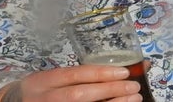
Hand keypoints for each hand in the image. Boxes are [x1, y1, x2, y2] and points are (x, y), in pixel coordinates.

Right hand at [0, 65, 142, 101]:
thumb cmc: (39, 91)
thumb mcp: (50, 78)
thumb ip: (75, 77)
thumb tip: (115, 72)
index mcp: (45, 81)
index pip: (75, 75)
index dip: (100, 73)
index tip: (123, 72)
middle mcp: (46, 98)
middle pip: (80, 95)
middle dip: (110, 91)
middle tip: (133, 87)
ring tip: (133, 99)